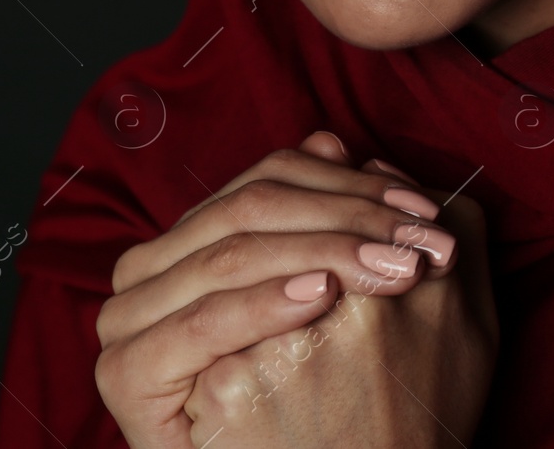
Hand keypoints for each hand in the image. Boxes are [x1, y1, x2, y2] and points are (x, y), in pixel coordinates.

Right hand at [93, 135, 495, 448]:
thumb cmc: (327, 415)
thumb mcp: (344, 309)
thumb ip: (330, 222)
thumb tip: (330, 138)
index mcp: (191, 240)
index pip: (267, 180)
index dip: (349, 185)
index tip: (427, 210)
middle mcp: (150, 268)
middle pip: (248, 210)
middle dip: (346, 218)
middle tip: (422, 243)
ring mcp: (130, 319)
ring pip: (228, 255)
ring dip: (318, 251)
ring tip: (394, 269)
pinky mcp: (127, 374)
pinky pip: (200, 323)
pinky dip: (260, 302)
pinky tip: (320, 297)